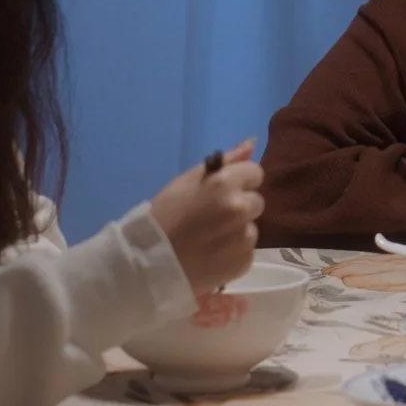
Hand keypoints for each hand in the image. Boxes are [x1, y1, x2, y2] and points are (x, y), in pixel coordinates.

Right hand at [149, 138, 265, 293]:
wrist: (150, 262)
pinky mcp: (244, 261)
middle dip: (240, 205)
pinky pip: (247, 249)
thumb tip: (252, 143)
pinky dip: (234, 251)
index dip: (238, 182)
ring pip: (251, 226)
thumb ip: (225, 161)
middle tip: (213, 217)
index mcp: (225, 184)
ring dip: (237, 230)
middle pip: (256, 201)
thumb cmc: (164, 215)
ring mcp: (245, 237)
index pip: (255, 172)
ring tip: (210, 238)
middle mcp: (240, 208)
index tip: (221, 192)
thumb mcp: (187, 180)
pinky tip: (214, 254)